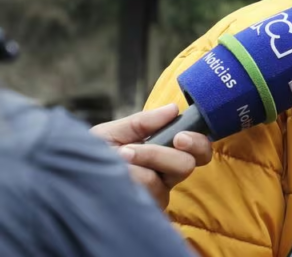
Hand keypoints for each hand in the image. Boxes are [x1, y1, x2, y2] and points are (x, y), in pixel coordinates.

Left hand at [90, 103, 212, 209]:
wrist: (64, 177)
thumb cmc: (88, 155)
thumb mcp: (112, 132)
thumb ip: (142, 122)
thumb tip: (173, 108)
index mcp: (165, 154)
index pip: (198, 151)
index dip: (197, 142)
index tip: (180, 136)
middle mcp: (164, 177)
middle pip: (187, 165)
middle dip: (161, 154)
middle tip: (134, 150)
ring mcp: (154, 196)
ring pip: (161, 180)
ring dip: (137, 164)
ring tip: (116, 158)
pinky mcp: (143, 211)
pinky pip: (144, 193)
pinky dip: (129, 179)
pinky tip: (115, 176)